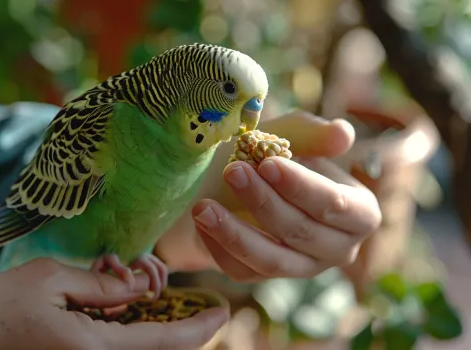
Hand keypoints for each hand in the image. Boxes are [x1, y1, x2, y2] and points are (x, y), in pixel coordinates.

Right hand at [0, 258, 228, 349]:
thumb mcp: (53, 280)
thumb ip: (102, 286)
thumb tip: (139, 288)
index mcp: (96, 347)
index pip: (165, 341)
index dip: (200, 326)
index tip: (224, 309)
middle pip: (159, 349)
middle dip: (186, 326)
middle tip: (206, 304)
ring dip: (163, 327)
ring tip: (171, 300)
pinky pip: (122, 348)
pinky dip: (141, 330)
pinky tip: (139, 308)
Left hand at [156, 110, 381, 280]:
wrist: (238, 182)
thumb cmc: (271, 156)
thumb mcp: (290, 136)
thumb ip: (315, 133)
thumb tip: (343, 134)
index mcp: (358, 211)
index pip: (336, 205)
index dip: (302, 187)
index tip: (268, 164)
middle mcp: (338, 247)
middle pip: (302, 233)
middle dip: (264, 202)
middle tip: (231, 172)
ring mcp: (302, 268)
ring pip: (273, 261)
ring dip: (236, 234)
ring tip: (203, 208)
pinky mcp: (267, 278)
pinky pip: (243, 272)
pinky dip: (219, 248)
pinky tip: (201, 222)